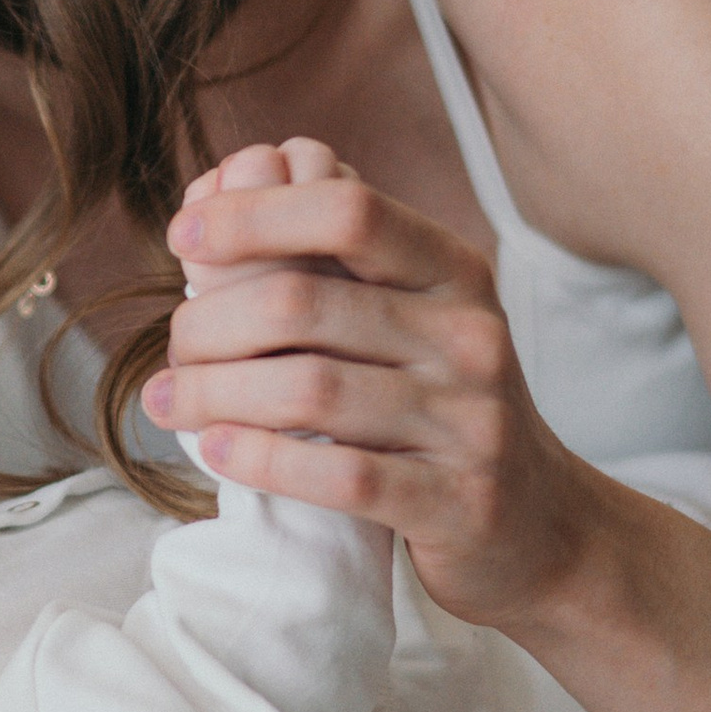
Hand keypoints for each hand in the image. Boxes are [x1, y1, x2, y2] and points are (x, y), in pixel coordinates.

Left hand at [149, 145, 595, 630]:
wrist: (542, 526)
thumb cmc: (441, 407)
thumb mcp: (409, 317)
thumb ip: (329, 259)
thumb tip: (222, 185)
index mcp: (453, 272)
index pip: (347, 211)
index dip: (253, 215)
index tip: (182, 237)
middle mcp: (470, 335)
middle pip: (303, 303)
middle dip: (210, 322)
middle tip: (173, 349)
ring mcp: (470, 421)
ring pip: (309, 388)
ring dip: (214, 393)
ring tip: (168, 401)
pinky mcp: (456, 502)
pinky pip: (340, 474)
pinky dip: (261, 459)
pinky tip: (217, 450)